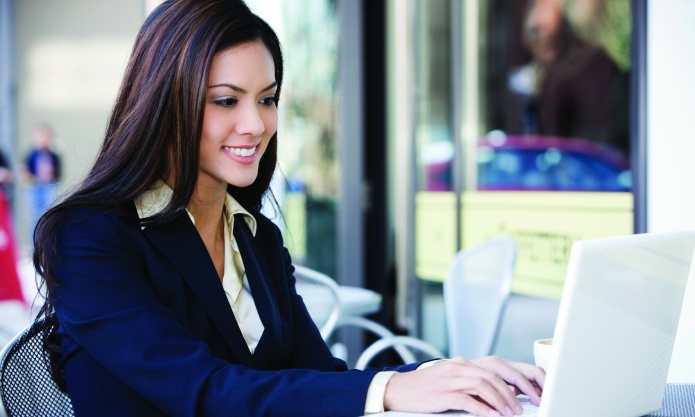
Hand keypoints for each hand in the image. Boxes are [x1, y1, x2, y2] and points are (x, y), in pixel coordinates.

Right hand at [382, 356, 544, 415]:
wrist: (397, 389)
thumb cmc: (426, 388)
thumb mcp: (453, 379)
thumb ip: (475, 382)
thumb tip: (505, 393)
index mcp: (465, 363)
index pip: (501, 365)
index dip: (523, 376)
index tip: (538, 391)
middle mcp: (460, 366)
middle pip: (496, 372)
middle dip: (519, 388)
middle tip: (532, 403)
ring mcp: (450, 379)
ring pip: (484, 384)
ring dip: (503, 400)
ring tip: (512, 413)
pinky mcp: (442, 394)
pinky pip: (467, 400)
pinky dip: (483, 409)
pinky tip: (492, 416)